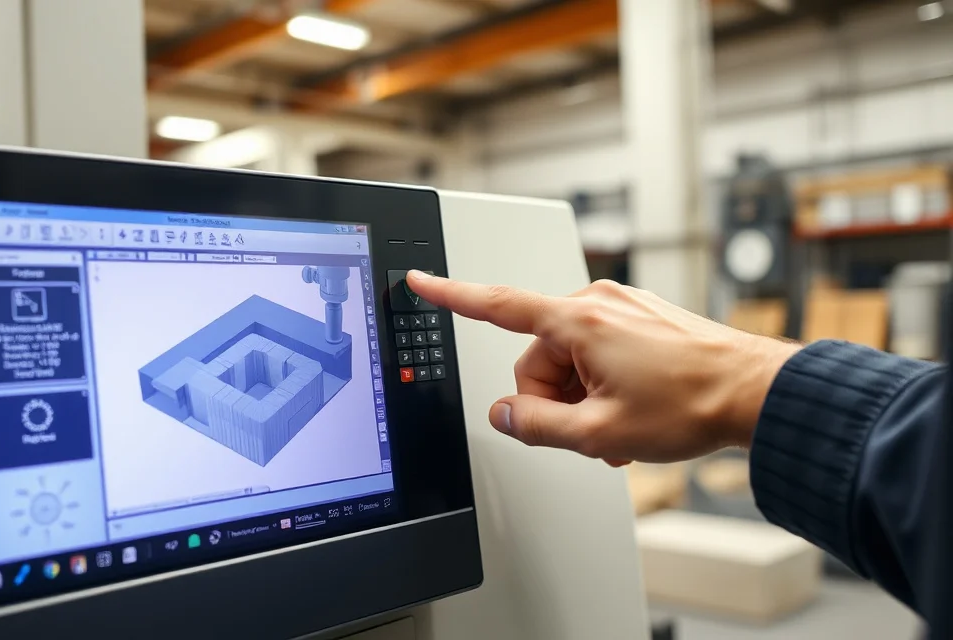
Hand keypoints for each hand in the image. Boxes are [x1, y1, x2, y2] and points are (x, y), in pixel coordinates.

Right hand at [405, 272, 799, 464]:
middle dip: (555, 398)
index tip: (420, 282)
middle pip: (538, 356)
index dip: (451, 296)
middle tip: (590, 431)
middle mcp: (598, 302)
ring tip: (620, 426)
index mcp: (580, 321)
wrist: (759, 392)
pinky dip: (604, 383)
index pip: (497, 305)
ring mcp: (623, 307)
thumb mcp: (601, 433)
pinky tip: (631, 410)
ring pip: (570, 358)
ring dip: (583, 396)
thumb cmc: (693, 404)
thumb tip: (506, 417)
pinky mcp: (642, 316)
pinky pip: (599, 350)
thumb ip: (538, 427)